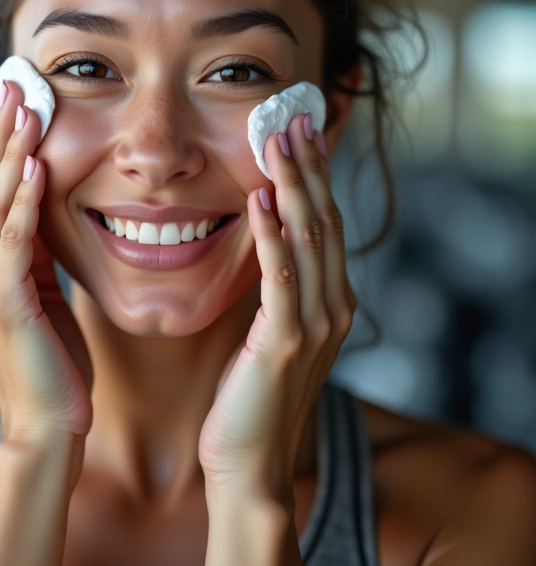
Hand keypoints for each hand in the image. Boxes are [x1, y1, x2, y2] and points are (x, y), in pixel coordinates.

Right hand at [0, 79, 92, 443]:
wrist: (50, 420)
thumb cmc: (50, 356)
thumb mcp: (40, 291)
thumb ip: (33, 249)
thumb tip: (43, 198)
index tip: (13, 102)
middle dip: (1, 135)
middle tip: (16, 86)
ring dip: (10, 154)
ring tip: (27, 109)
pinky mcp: (1, 303)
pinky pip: (15, 240)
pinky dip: (24, 201)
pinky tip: (35, 166)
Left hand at [198, 112, 356, 498]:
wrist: (249, 463)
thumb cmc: (252, 396)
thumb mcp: (272, 331)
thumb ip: (278, 288)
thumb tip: (261, 236)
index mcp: (330, 300)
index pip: (325, 223)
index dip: (315, 175)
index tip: (300, 132)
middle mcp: (333, 306)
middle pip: (324, 220)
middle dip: (308, 167)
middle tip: (292, 118)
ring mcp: (314, 326)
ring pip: (309, 240)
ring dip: (294, 187)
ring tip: (277, 142)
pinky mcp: (284, 345)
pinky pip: (280, 279)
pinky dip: (272, 236)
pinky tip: (259, 201)